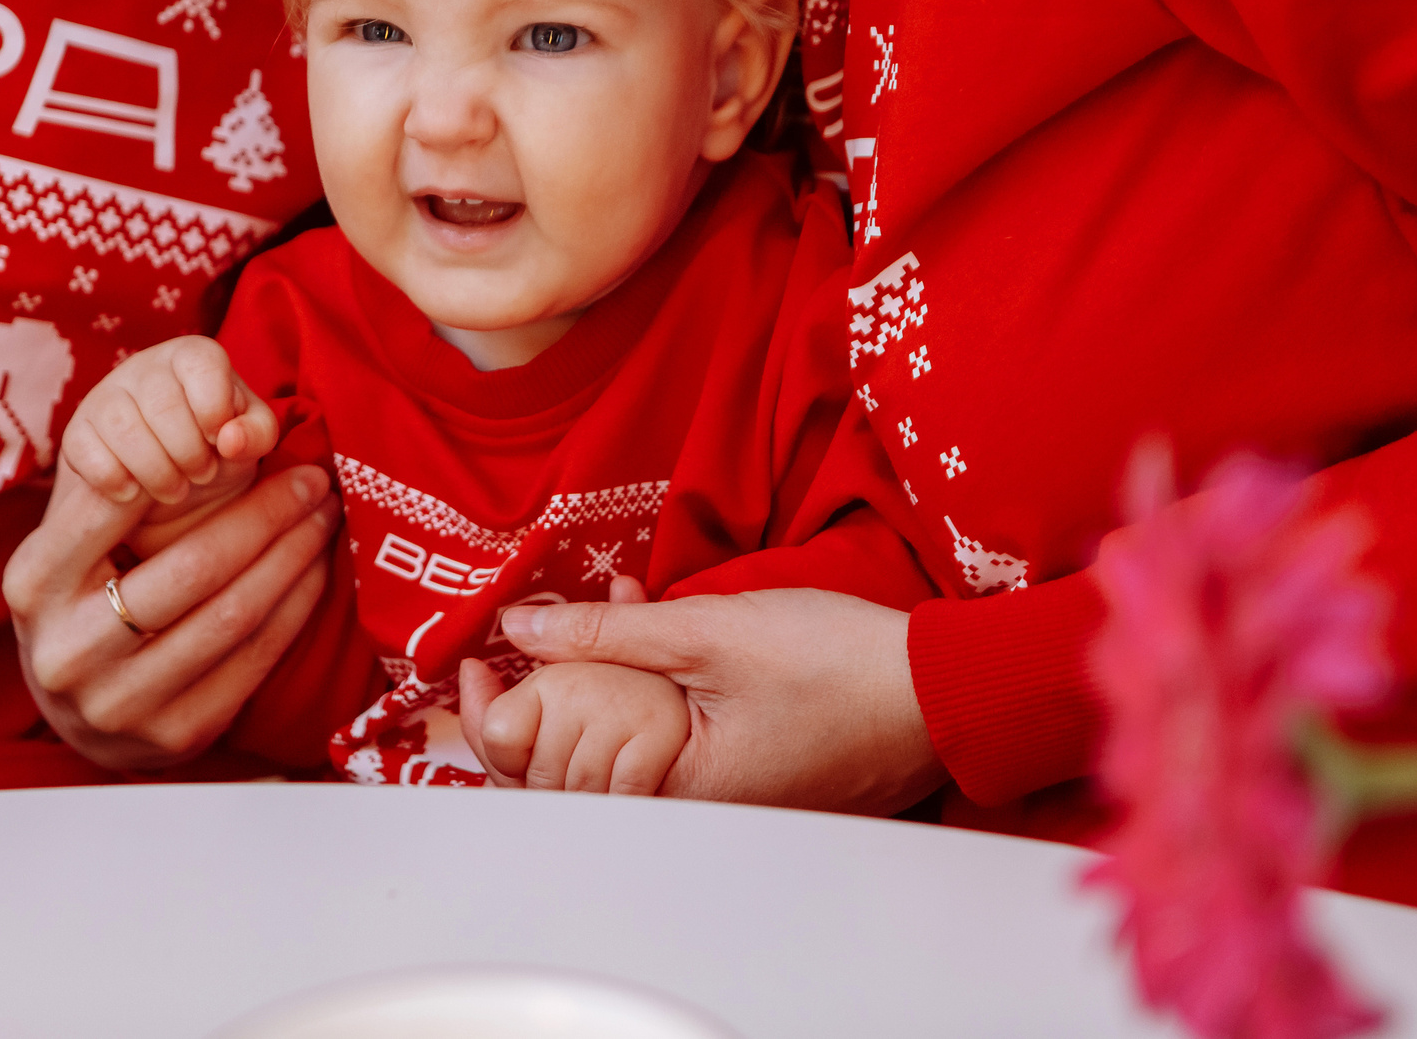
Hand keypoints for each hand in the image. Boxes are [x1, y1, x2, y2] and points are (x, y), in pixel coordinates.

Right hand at [3, 455, 338, 768]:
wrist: (76, 716)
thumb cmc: (83, 600)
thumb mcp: (68, 547)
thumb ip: (109, 492)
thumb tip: (197, 420)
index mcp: (35, 582)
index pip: (119, 504)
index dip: (191, 465)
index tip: (247, 439)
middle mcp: (69, 649)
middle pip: (193, 566)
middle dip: (267, 514)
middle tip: (312, 479)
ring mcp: (119, 703)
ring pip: (232, 615)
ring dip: (293, 557)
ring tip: (322, 517)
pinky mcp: (173, 737)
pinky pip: (253, 660)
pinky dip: (294, 607)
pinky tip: (313, 570)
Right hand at [56, 335, 278, 505]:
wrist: (172, 483)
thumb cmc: (219, 449)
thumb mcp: (250, 441)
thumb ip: (256, 434)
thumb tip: (231, 439)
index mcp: (193, 356)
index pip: (202, 363)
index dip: (214, 410)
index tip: (219, 443)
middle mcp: (144, 365)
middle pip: (162, 403)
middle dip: (187, 451)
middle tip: (201, 475)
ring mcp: (105, 395)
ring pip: (122, 426)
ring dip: (154, 470)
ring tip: (174, 490)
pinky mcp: (77, 430)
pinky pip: (83, 449)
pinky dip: (111, 479)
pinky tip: (133, 494)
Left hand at [460, 579, 944, 813]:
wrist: (943, 688)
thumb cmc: (841, 665)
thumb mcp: (709, 631)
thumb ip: (608, 633)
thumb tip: (520, 627)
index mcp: (674, 792)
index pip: (551, 771)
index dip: (498, 716)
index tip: (472, 663)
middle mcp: (693, 810)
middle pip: (583, 760)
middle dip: (548, 688)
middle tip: (518, 636)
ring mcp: (722, 795)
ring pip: (628, 736)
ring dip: (605, 671)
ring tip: (609, 605)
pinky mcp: (747, 772)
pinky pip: (671, 731)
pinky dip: (651, 680)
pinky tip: (651, 617)